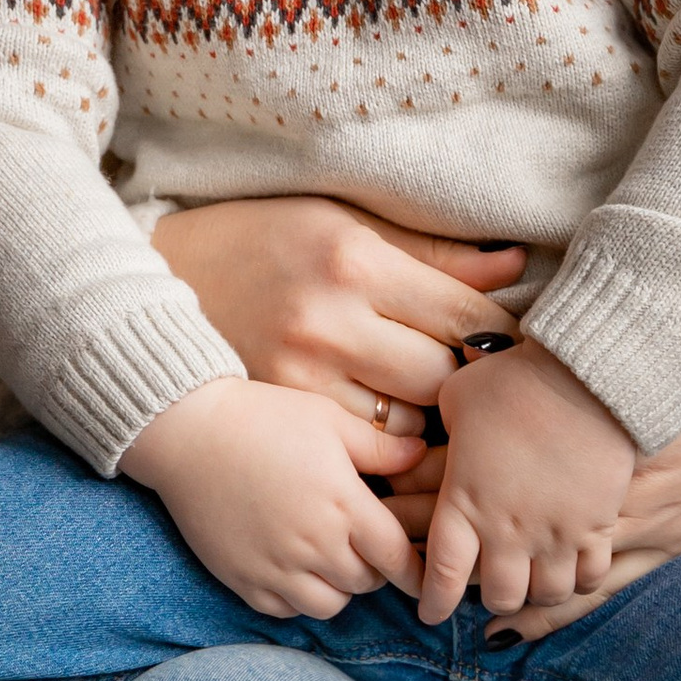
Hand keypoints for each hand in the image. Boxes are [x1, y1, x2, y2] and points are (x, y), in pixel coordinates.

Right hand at [118, 375, 424, 619]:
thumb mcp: (328, 418)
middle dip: (374, 567)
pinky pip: (286, 610)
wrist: (188, 430)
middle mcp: (314, 544)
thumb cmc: (263, 416)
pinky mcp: (243, 580)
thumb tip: (423, 456)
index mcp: (343, 505)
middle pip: (366, 582)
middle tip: (366, 543)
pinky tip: (294, 565)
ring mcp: (276, 567)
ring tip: (329, 556)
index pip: (397, 558)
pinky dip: (297, 596)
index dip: (415, 568)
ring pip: (330, 604)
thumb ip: (379, 446)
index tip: (421, 569)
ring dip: (337, 586)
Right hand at [150, 198, 521, 460]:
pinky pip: (362, 455)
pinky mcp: (282, 417)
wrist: (164, 280)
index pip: (464, 313)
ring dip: (426, 422)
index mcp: (355, 261)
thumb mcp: (347, 225)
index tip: (510, 345)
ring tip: (426, 405)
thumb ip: (433, 255)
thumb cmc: (266, 241)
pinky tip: (381, 428)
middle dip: (464, 382)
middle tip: (473, 380)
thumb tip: (515, 268)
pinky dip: (383, 451)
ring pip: (407, 428)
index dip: (499, 336)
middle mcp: (328, 322)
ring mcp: (300, 377)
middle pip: (442, 378)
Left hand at [418, 345, 634, 625]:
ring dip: (536, 593)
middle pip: (496, 594)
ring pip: (544, 594)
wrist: (584, 375)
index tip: (430, 612)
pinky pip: (590, 577)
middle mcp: (506, 530)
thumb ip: (444, 429)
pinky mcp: (597, 527)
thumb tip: (438, 434)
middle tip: (490, 587)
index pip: (440, 574)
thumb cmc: (512, 379)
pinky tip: (574, 571)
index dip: (432, 600)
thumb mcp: (458, 397)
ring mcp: (554, 533)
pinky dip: (580, 581)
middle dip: (490, 596)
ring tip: (533, 583)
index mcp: (464, 501)